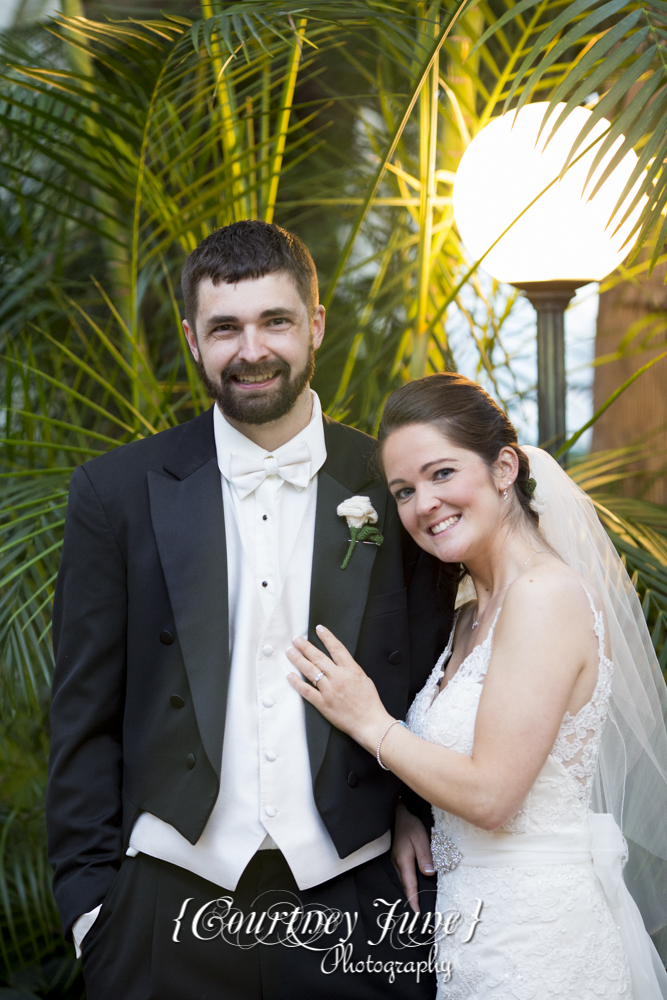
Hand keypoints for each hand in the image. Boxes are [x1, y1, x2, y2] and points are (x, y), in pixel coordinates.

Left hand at [286, 625, 391, 752]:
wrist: (370, 723)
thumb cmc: (370, 703)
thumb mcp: (364, 678)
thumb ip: (350, 669)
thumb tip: (339, 662)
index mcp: (351, 670)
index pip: (336, 648)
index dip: (326, 637)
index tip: (318, 629)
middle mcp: (339, 678)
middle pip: (318, 657)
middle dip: (305, 646)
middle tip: (296, 639)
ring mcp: (329, 690)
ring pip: (310, 671)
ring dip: (298, 660)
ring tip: (290, 652)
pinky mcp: (323, 704)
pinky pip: (306, 691)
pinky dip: (297, 682)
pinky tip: (290, 675)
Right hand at [392, 802, 434, 913]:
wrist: (397, 814)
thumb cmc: (409, 825)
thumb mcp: (420, 838)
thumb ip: (425, 856)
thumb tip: (429, 874)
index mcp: (403, 861)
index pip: (409, 885)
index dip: (414, 900)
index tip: (417, 914)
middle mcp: (397, 864)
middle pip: (405, 886)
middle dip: (410, 900)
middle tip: (417, 915)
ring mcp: (395, 861)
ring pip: (403, 881)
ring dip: (409, 892)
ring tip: (415, 905)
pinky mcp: (397, 858)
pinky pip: (402, 875)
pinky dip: (407, 883)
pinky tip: (412, 886)